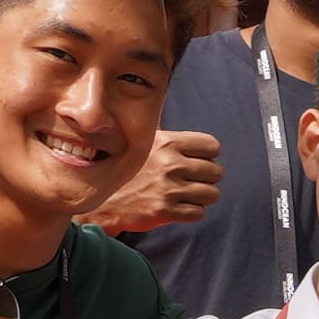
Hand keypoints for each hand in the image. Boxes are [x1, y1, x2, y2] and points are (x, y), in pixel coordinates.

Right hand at [90, 120, 222, 235]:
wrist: (102, 201)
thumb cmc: (126, 169)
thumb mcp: (142, 142)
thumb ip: (163, 131)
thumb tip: (165, 105)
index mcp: (167, 143)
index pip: (212, 146)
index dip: (208, 155)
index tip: (197, 161)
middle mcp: (170, 164)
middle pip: (216, 171)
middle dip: (207, 178)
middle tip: (191, 181)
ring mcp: (168, 189)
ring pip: (212, 194)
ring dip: (202, 196)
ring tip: (186, 194)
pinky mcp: (165, 211)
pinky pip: (199, 213)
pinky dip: (193, 212)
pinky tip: (179, 207)